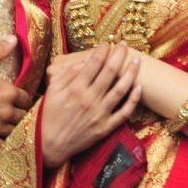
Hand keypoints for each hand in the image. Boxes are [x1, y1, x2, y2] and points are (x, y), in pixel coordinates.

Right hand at [0, 36, 33, 151]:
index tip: (18, 99)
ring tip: (8, 124)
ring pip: (14, 131)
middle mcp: (6, 111)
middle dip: (19, 113)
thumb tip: (14, 38)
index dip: (23, 98)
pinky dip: (4, 142)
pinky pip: (2, 145)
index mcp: (8, 92)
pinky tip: (0, 138)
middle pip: (23, 116)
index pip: (26, 99)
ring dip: (14, 128)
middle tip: (14, 112)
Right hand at [39, 43, 141, 168]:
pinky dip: (133, 100)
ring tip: (137, 60)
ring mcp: (100, 113)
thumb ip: (66, 75)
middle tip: (124, 44)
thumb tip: (82, 63)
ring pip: (121, 89)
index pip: (94, 63)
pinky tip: (139, 88)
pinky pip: (124, 112)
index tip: (107, 43)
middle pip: (110, 72)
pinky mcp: (105, 127)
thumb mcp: (52, 91)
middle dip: (119, 55)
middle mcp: (90, 98)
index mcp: (76, 88)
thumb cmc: (48, 115)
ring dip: (131, 72)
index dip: (102, 51)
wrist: (50, 144)